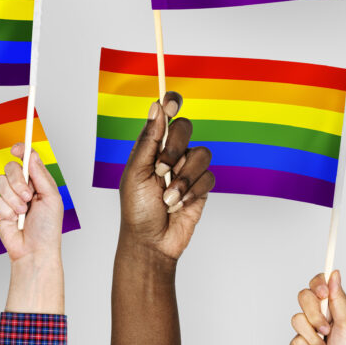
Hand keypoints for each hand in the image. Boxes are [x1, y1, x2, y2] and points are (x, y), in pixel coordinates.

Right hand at [0, 143, 65, 312]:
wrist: (34, 251)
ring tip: (22, 212)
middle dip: (18, 180)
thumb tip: (31, 156)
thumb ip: (40, 176)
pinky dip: (7, 211)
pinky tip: (14, 220)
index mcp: (38, 182)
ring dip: (13, 198)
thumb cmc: (47, 228)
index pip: (27, 160)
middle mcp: (24, 187)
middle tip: (28, 196)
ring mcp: (10, 198)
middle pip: (11, 167)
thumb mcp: (51, 198)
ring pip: (0, 182)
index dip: (21, 151)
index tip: (17, 148)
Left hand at [118, 94, 215, 261]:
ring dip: (183, 179)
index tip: (171, 102)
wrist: (151, 241)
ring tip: (169, 198)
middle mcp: (171, 153)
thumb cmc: (137, 209)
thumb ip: (149, 140)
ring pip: (201, 154)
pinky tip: (180, 205)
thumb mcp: (136, 173)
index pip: (164, 115)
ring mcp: (187, 169)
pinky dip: (193, 192)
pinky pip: (209, 177)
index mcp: (151, 146)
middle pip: (185, 128)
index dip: (170, 103)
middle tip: (162, 168)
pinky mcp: (201, 186)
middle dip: (175, 149)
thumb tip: (157, 108)